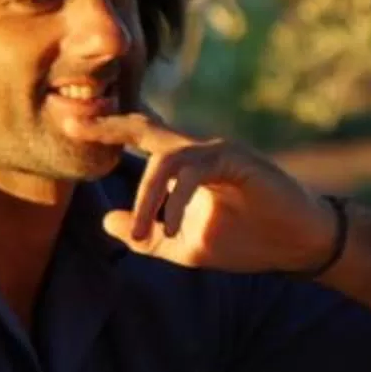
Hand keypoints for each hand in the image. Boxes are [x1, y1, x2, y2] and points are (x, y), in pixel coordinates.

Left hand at [88, 112, 337, 273]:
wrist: (299, 245)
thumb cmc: (248, 240)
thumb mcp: (186, 246)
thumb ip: (148, 234)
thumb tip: (104, 223)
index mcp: (186, 163)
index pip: (139, 138)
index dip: (107, 130)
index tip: (71, 126)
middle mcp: (199, 148)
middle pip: (146, 127)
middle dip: (109, 126)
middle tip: (75, 125)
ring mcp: (219, 150)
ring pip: (166, 160)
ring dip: (145, 199)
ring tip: (137, 234)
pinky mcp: (238, 160)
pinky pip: (195, 174)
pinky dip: (178, 201)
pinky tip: (173, 228)